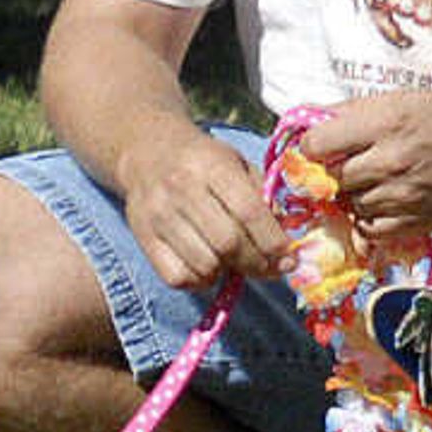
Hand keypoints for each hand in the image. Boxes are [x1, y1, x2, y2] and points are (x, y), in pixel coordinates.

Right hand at [119, 128, 288, 289]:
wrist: (147, 151)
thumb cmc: (203, 161)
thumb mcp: (236, 164)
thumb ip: (262, 198)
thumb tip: (284, 244)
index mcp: (212, 166)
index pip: (249, 212)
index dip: (272, 241)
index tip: (288, 258)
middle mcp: (182, 189)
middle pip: (228, 243)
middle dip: (256, 263)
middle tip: (267, 267)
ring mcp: (158, 215)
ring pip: (204, 265)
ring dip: (227, 272)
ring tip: (233, 262)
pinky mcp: (143, 236)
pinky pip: (177, 277)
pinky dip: (199, 281)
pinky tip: (206, 267)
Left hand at [288, 94, 431, 238]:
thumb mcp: (402, 99)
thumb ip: (353, 112)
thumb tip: (310, 122)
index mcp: (384, 122)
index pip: (315, 145)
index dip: (313, 147)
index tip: (322, 147)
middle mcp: (390, 161)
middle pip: (331, 178)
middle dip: (335, 172)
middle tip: (352, 164)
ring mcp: (403, 196)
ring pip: (350, 204)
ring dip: (355, 195)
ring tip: (377, 180)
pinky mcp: (416, 222)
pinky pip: (370, 229)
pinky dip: (370, 218)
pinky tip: (385, 201)